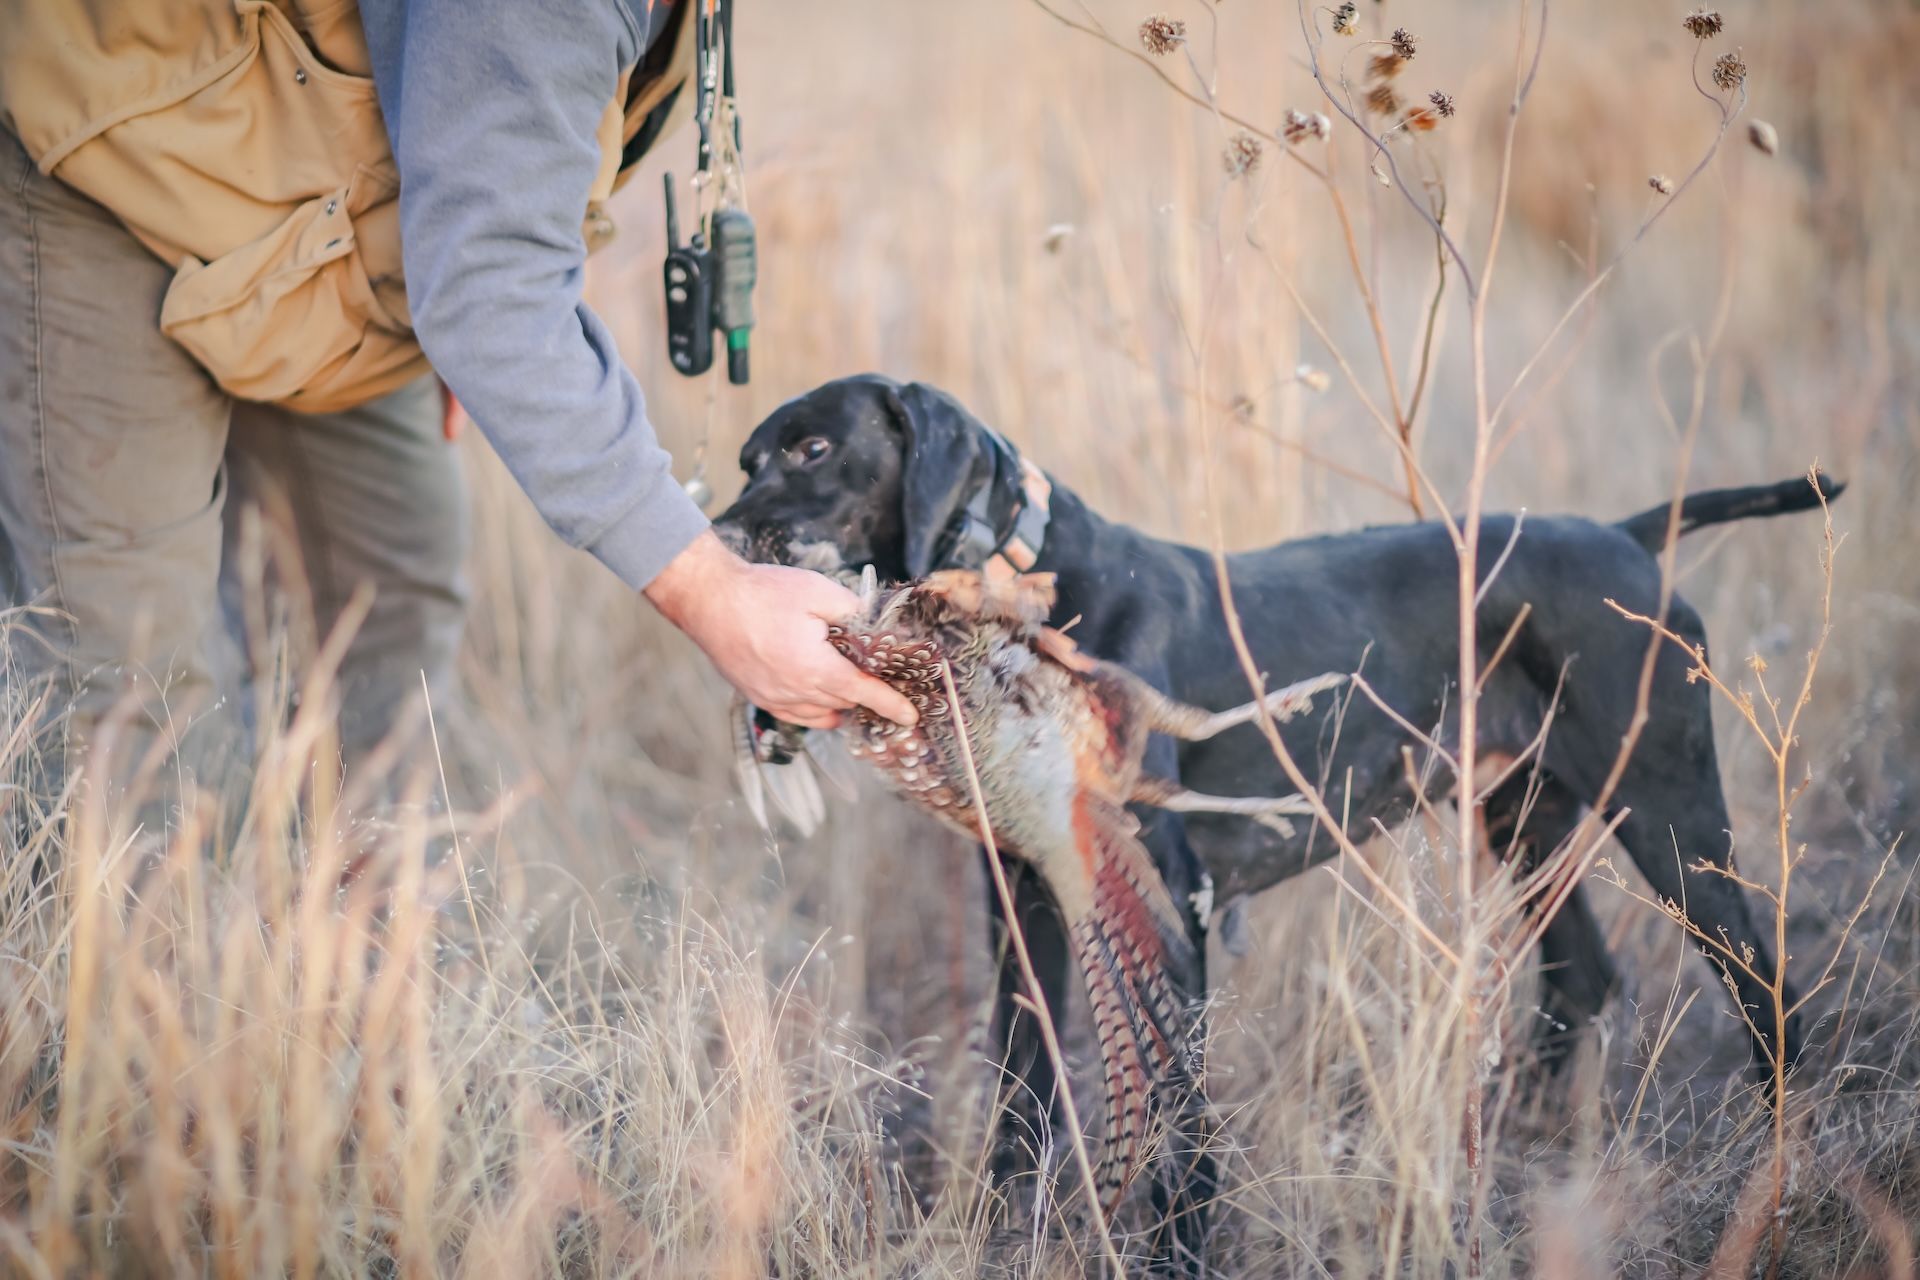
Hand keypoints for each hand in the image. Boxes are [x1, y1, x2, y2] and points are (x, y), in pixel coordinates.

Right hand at [646, 532, 918, 729]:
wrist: (708, 599)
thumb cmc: (761, 592)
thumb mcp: (817, 590)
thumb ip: (852, 610)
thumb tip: (873, 624)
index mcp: (815, 667)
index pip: (863, 692)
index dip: (891, 704)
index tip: (910, 717)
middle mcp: (795, 691)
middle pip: (843, 703)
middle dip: (863, 693)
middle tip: (874, 674)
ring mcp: (773, 697)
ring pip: (819, 714)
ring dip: (838, 703)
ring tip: (848, 685)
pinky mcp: (756, 695)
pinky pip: (794, 715)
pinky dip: (813, 712)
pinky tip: (819, 699)